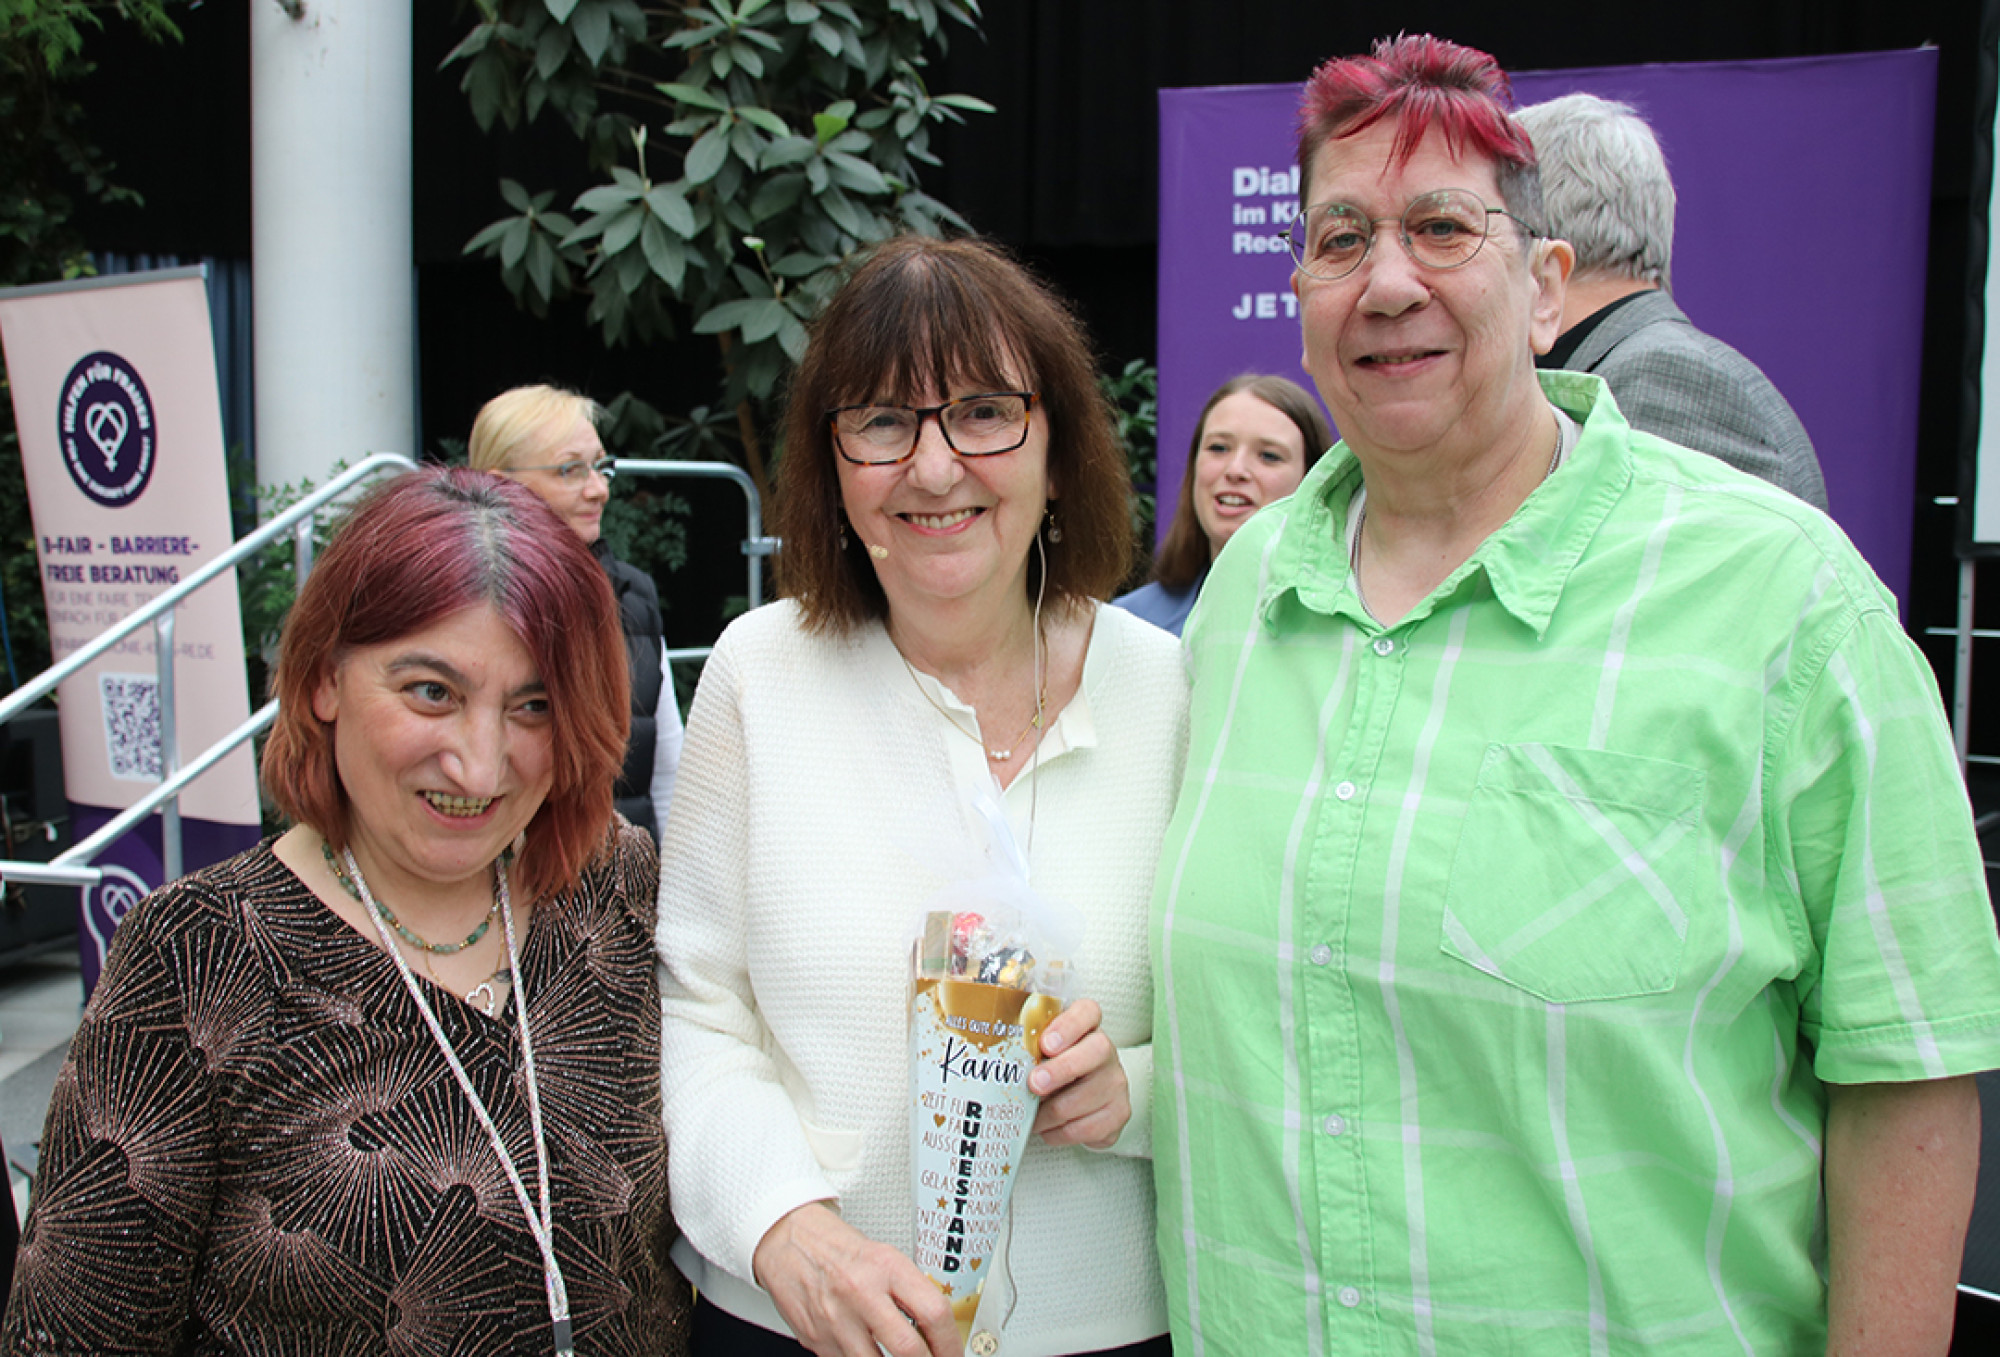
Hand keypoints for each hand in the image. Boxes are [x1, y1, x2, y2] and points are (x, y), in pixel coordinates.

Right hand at [752, 1202, 962, 1356]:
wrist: (788, 1240)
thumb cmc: (837, 1248)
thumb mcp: (884, 1257)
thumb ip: (909, 1292)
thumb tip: (936, 1330)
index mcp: (886, 1267)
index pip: (933, 1313)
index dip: (951, 1344)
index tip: (954, 1354)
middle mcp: (861, 1293)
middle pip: (908, 1349)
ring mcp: (836, 1320)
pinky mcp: (816, 1339)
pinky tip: (866, 1352)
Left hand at [1029, 997, 1129, 1148]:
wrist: (1084, 1096)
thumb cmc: (1054, 1068)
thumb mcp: (1040, 1052)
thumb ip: (1026, 1047)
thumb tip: (995, 1061)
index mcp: (1086, 1026)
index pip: (1086, 1012)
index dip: (1068, 1026)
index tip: (1045, 1044)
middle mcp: (1106, 1051)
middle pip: (1095, 1052)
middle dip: (1061, 1070)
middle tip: (1034, 1084)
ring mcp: (1116, 1082)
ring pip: (1085, 1098)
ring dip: (1051, 1112)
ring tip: (1031, 1116)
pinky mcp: (1118, 1113)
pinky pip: (1088, 1128)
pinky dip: (1061, 1133)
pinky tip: (1049, 1129)